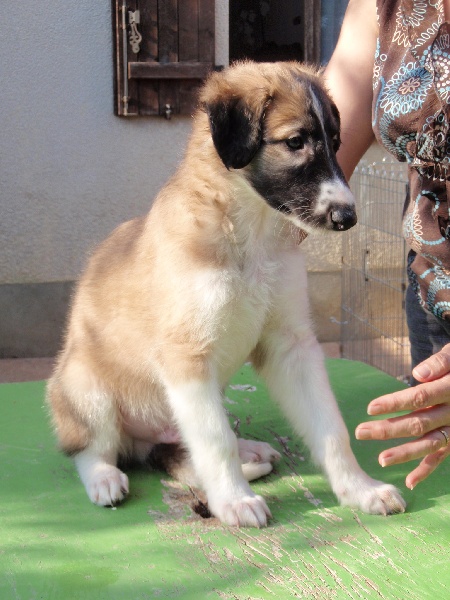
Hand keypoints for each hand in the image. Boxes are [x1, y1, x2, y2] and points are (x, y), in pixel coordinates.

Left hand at [355, 344, 449, 488]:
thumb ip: (440, 363)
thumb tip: (419, 373)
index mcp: (449, 389)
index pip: (419, 397)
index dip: (395, 403)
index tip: (370, 408)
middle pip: (418, 424)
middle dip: (388, 430)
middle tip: (360, 432)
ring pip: (428, 444)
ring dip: (404, 454)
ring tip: (380, 460)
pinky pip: (441, 457)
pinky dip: (427, 470)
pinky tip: (409, 482)